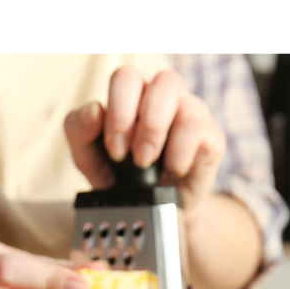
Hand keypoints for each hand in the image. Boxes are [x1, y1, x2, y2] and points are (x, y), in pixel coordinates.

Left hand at [64, 67, 225, 209]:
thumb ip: (78, 130)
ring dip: (161, 137)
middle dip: (147, 123)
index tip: (116, 151)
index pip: (127, 77)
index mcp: (133, 92)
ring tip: (148, 164)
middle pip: (165, 80)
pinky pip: (200, 132)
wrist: (148, 211)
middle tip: (135, 158)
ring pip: (188, 106)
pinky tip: (171, 171)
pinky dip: (180, 156)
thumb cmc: (117, 174)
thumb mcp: (87, 156)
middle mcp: (165, 96)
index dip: (120, 112)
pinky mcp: (211, 137)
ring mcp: (192, 112)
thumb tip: (94, 110)